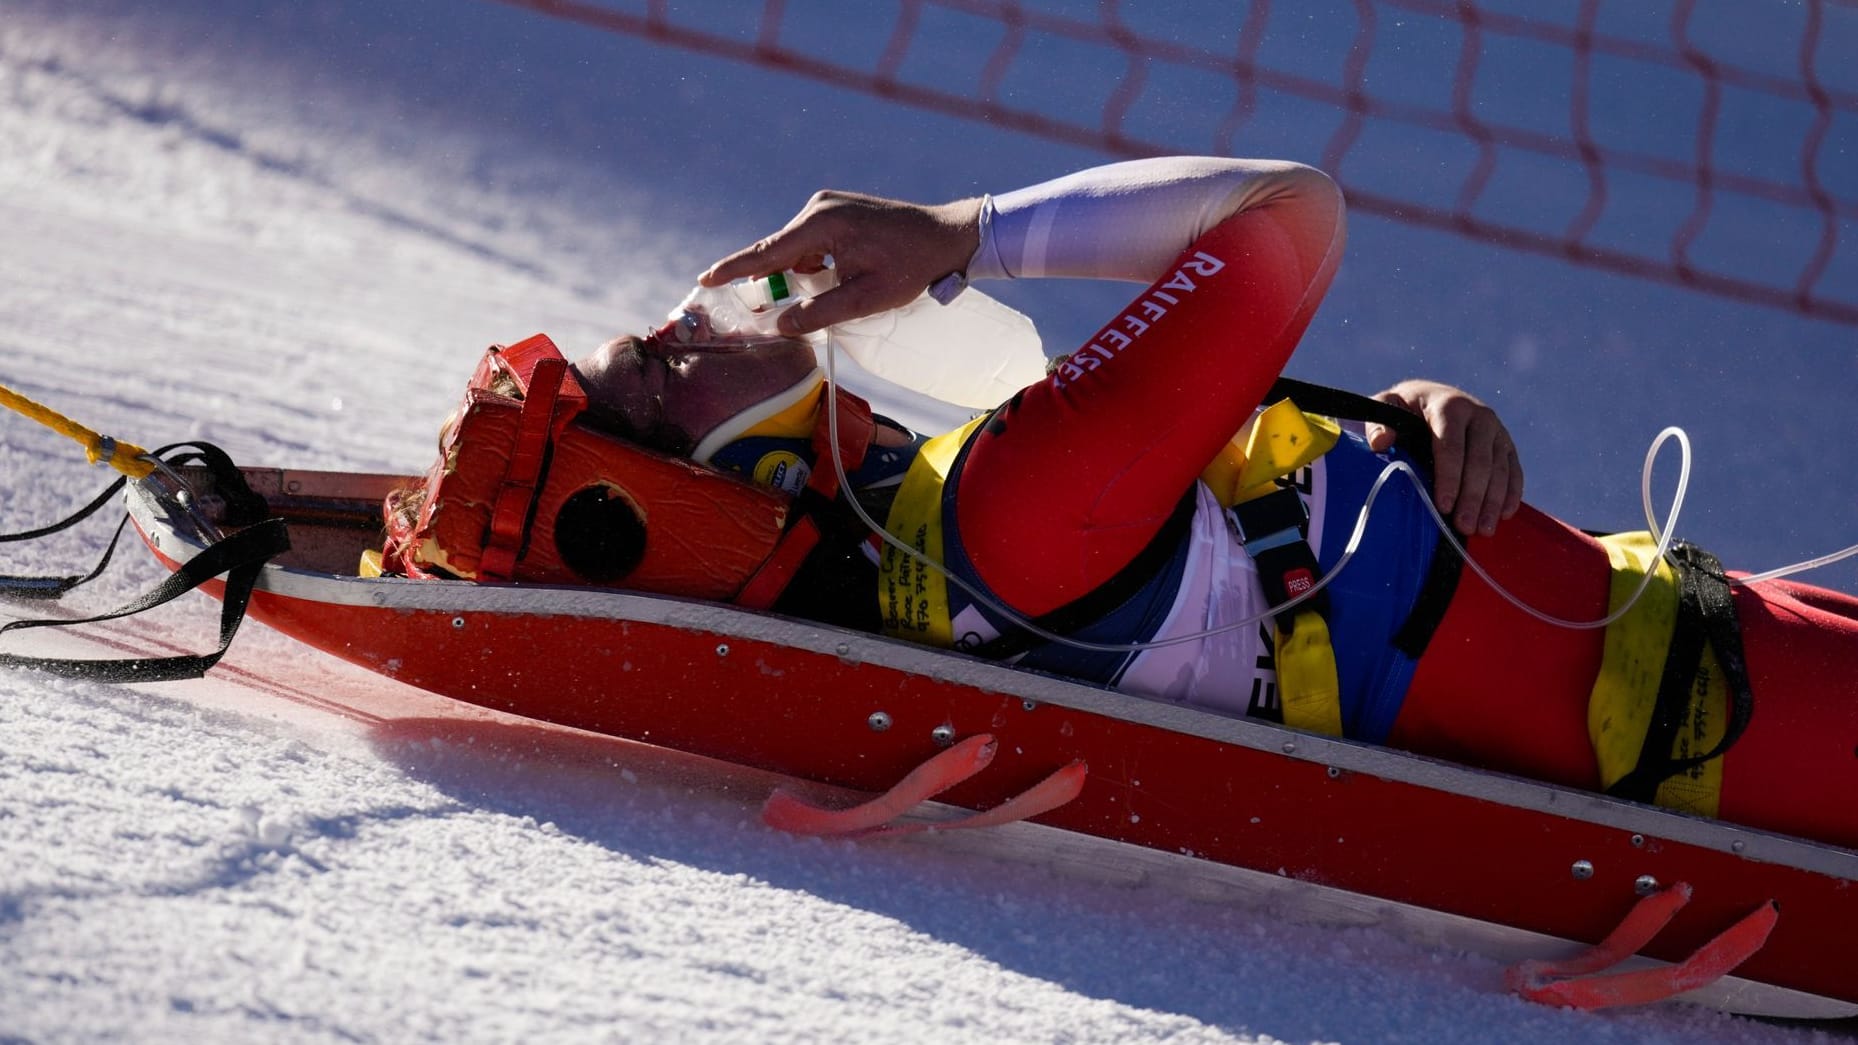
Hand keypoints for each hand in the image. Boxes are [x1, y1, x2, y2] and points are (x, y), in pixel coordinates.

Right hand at [701, 191, 982, 335]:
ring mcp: (828, 206)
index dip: (734, 269)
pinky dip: (811, 265)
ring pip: (795, 249)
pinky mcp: (837, 211)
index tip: (705, 278)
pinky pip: (810, 243)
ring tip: (832, 292)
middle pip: (778, 251)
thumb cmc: (912, 266)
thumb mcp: (867, 298)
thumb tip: (780, 326)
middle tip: (764, 308)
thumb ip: (821, 312)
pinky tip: (834, 281)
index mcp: (823, 224)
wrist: (947, 236)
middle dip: (771, 281)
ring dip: (798, 275)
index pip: (767, 252)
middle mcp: (819, 208)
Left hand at [1365, 379, 1522, 536]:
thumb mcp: (1387, 407)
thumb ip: (1378, 422)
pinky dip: (1512, 493)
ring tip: (1483, 530)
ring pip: (1500, 468)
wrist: (1433, 397)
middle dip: (1472, 496)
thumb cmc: (1406, 408)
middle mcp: (1479, 416)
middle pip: (1479, 461)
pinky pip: (1514, 469)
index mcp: (1449, 406)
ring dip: (1493, 501)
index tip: (1444, 505)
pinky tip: (1505, 515)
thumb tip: (1381, 442)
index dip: (1449, 477)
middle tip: (1464, 526)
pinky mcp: (1506, 443)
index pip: (1450, 446)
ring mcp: (1496, 430)